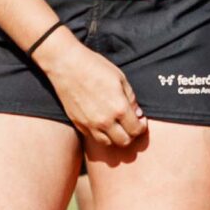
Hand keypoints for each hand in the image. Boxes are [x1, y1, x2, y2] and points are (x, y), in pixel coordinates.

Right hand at [38, 31, 144, 148]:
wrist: (68, 66)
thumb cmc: (95, 67)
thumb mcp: (120, 78)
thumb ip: (131, 98)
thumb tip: (137, 113)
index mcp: (119, 108)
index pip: (136, 130)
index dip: (141, 126)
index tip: (140, 120)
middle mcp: (105, 121)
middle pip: (124, 141)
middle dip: (131, 135)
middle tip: (130, 125)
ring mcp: (90, 124)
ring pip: (108, 143)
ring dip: (115, 137)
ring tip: (116, 126)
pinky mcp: (79, 124)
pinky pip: (93, 137)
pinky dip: (101, 134)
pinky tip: (103, 123)